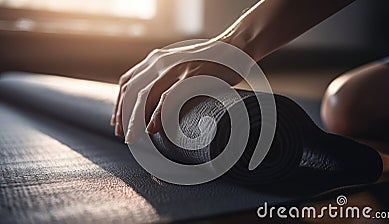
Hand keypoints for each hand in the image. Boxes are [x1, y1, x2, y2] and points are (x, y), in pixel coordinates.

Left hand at [111, 39, 247, 143]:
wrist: (236, 47)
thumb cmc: (209, 61)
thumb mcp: (180, 63)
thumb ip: (166, 77)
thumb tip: (156, 102)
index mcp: (156, 59)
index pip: (128, 82)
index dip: (119, 104)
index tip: (117, 122)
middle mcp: (160, 62)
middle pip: (132, 91)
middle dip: (123, 115)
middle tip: (122, 135)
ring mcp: (176, 68)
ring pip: (145, 96)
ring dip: (135, 119)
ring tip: (132, 137)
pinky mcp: (191, 76)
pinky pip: (169, 97)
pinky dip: (158, 114)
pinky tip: (153, 128)